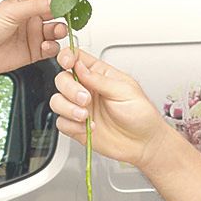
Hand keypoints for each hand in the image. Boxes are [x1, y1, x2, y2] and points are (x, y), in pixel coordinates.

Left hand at [0, 0, 67, 80]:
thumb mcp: (11, 11)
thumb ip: (36, 5)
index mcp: (23, 2)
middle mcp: (30, 16)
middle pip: (55, 11)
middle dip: (63, 12)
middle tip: (67, 14)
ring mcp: (34, 34)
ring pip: (56, 29)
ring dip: (60, 30)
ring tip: (56, 31)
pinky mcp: (35, 50)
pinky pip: (52, 47)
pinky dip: (53, 47)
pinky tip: (45, 46)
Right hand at [49, 48, 172, 169]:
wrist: (143, 144)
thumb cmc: (141, 115)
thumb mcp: (125, 91)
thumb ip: (100, 79)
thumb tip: (80, 67)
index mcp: (100, 75)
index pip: (77, 58)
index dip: (67, 57)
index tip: (67, 63)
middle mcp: (87, 89)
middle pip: (62, 79)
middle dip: (70, 89)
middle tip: (86, 100)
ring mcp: (80, 108)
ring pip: (57, 101)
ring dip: (68, 108)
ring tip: (86, 116)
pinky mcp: (77, 126)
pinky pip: (61, 122)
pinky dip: (71, 125)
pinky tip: (87, 127)